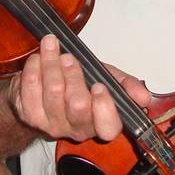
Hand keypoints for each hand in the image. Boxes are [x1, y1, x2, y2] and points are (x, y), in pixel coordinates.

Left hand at [7, 35, 149, 142]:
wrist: (41, 89)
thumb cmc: (79, 84)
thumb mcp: (107, 80)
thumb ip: (126, 86)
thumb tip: (144, 97)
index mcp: (100, 122)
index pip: (107, 128)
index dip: (104, 107)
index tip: (100, 85)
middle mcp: (76, 129)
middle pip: (78, 106)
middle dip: (74, 77)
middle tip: (69, 57)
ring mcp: (51, 124)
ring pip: (52, 94)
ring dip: (51, 65)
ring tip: (51, 46)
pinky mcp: (29, 115)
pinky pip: (30, 90)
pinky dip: (33, 69)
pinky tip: (37, 58)